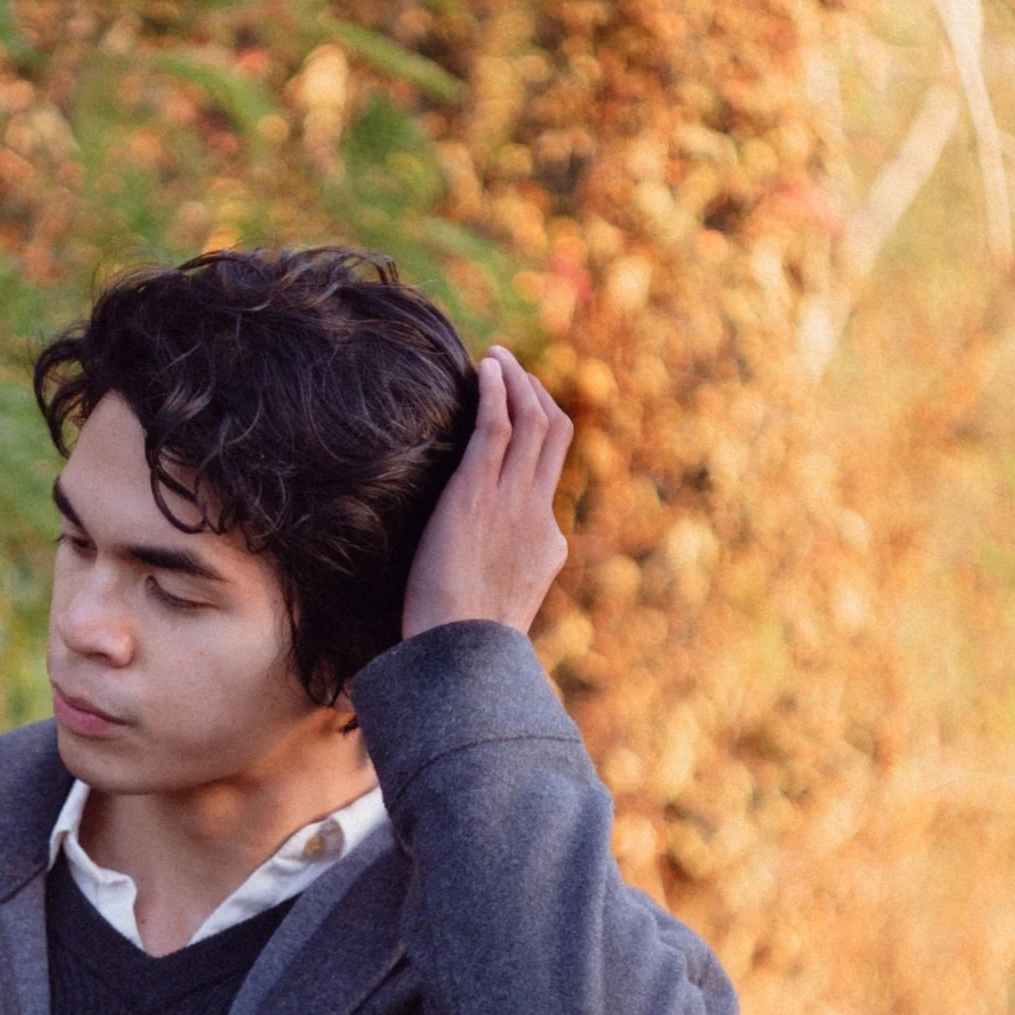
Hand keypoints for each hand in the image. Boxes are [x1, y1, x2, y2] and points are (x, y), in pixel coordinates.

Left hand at [403, 345, 573, 640]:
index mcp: (548, 544)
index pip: (550, 477)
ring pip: (533, 421)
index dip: (537, 438)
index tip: (516, 415)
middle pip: (556, 435)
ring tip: (497, 357)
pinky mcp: (477, 494)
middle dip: (536, 394)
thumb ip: (490, 587)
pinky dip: (496, 391)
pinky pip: (498, 427)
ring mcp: (513, 502)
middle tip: (512, 370)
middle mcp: (539, 515)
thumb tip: (467, 588)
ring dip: (517, 382)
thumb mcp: (490, 612)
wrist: (459, 657)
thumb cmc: (462, 647)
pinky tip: (485, 367)